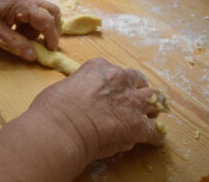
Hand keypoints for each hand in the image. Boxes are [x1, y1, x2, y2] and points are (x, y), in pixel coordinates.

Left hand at [0, 0, 60, 60]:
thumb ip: (15, 44)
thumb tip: (33, 56)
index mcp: (22, 4)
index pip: (46, 20)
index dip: (52, 36)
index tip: (51, 51)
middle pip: (51, 13)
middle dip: (52, 30)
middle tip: (46, 45)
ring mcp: (23, 1)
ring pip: (43, 16)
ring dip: (38, 31)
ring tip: (23, 41)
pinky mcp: (18, 5)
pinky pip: (32, 17)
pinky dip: (30, 28)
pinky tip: (17, 35)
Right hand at [29, 58, 165, 162]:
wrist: (59, 129)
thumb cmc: (52, 109)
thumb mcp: (64, 87)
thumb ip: (80, 89)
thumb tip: (81, 100)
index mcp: (100, 68)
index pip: (116, 72)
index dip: (116, 84)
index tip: (113, 92)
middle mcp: (120, 79)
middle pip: (138, 81)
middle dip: (138, 91)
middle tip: (135, 102)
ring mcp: (131, 102)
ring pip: (155, 100)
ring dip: (152, 108)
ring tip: (151, 116)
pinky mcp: (137, 125)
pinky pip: (155, 131)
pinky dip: (154, 136)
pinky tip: (152, 140)